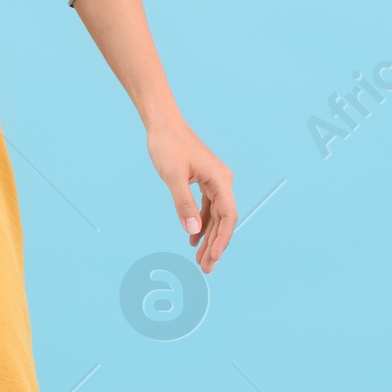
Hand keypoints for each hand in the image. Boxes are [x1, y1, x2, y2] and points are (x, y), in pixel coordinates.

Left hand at [147, 117, 236, 272]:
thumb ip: (184, 205)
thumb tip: (193, 232)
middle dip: (215, 245)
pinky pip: (207, 207)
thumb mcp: (173, 177)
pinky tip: (193, 239)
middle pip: (224, 220)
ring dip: (208, 237)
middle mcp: (222, 181)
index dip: (222, 240)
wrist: (162, 123)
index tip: (213, 258)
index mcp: (221, 179)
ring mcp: (213, 181)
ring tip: (200, 259)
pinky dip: (201, 224)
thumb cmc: (168, 145)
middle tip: (206, 268)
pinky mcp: (203, 180)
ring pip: (215, 216)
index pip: (228, 216)